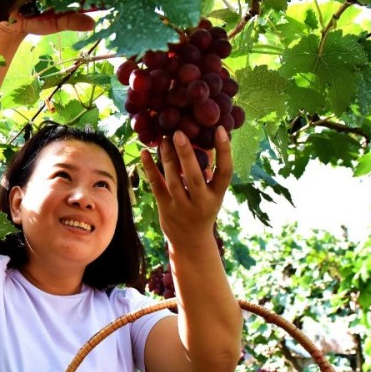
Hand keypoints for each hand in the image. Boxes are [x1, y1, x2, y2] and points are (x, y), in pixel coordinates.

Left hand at [140, 128, 233, 251]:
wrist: (191, 242)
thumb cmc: (203, 209)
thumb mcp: (213, 194)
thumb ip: (210, 172)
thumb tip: (203, 140)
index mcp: (217, 196)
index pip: (225, 172)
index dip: (224, 151)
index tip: (219, 129)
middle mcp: (201, 203)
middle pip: (194, 177)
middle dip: (186, 154)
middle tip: (179, 133)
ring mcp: (181, 208)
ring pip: (173, 180)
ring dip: (167, 157)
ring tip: (164, 139)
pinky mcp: (165, 209)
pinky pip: (156, 186)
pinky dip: (149, 168)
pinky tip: (144, 153)